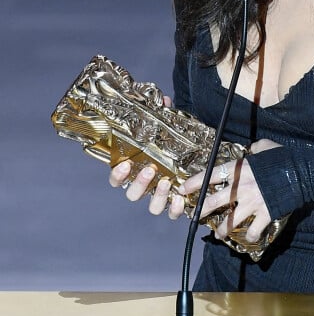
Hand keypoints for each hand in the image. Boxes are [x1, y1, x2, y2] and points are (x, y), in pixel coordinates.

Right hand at [108, 95, 185, 219]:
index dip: (117, 175)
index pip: (116, 179)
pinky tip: (180, 197)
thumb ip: (162, 117)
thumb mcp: (167, 130)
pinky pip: (172, 214)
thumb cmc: (172, 145)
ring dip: (158, 197)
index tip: (124, 164)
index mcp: (136, 171)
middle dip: (140, 183)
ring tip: (168, 182)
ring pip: (152, 207)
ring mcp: (160, 197)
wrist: (195, 158)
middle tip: (151, 170)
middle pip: (132, 194)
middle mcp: (145, 187)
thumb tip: (163, 100)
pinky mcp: (176, 204)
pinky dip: (174, 209)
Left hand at [178, 139, 280, 241]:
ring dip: (222, 230)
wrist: (304, 172)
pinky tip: (249, 236)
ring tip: (218, 235)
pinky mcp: (265, 214)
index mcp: (240, 169)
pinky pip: (253, 229)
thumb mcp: (265, 146)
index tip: (183, 188)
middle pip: (214, 201)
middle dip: (200, 210)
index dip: (195, 182)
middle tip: (194, 216)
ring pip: (230, 221)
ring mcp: (253, 202)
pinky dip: (251, 234)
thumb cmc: (284, 157)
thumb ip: (254, 149)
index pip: (211, 175)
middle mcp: (242, 187)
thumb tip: (251, 149)